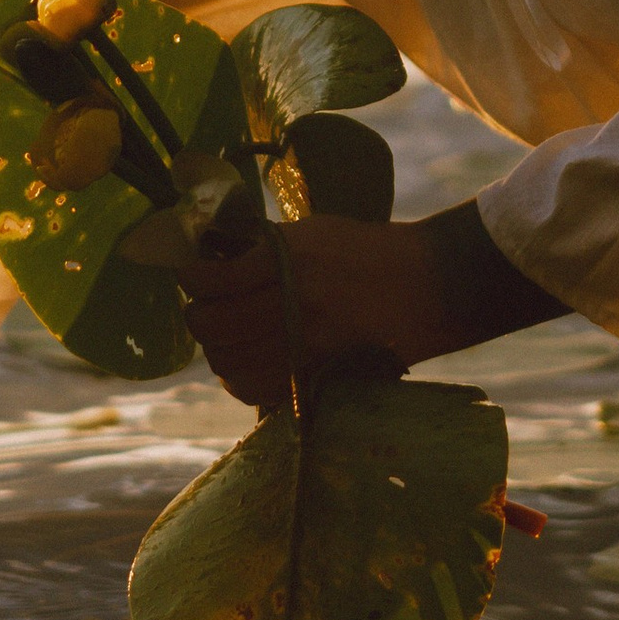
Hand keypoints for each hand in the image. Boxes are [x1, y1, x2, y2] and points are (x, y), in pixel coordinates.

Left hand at [180, 217, 420, 410]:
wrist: (429, 286)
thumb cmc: (369, 250)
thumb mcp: (313, 231)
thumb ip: (263, 247)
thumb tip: (215, 258)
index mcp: (288, 260)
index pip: (211, 278)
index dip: (190, 276)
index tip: (192, 271)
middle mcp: (292, 305)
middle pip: (209, 324)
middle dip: (198, 313)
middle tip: (206, 304)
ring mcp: (303, 346)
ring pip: (225, 361)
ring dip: (216, 347)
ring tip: (226, 333)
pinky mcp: (315, 376)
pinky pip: (252, 389)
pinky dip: (237, 377)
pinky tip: (245, 360)